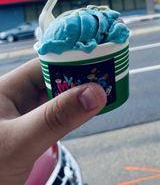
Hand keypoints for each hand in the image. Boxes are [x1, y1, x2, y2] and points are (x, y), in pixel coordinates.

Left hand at [0, 58, 106, 183]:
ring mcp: (23, 114)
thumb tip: (96, 92)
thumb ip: (57, 117)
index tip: (100, 59)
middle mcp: (15, 97)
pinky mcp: (31, 130)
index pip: (44, 64)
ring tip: (105, 88)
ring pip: (57, 96)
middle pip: (53, 77)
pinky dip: (73, 110)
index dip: (72, 59)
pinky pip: (56, 114)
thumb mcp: (21, 141)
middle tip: (109, 76)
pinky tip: (88, 108)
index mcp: (7, 88)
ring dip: (78, 93)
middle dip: (79, 76)